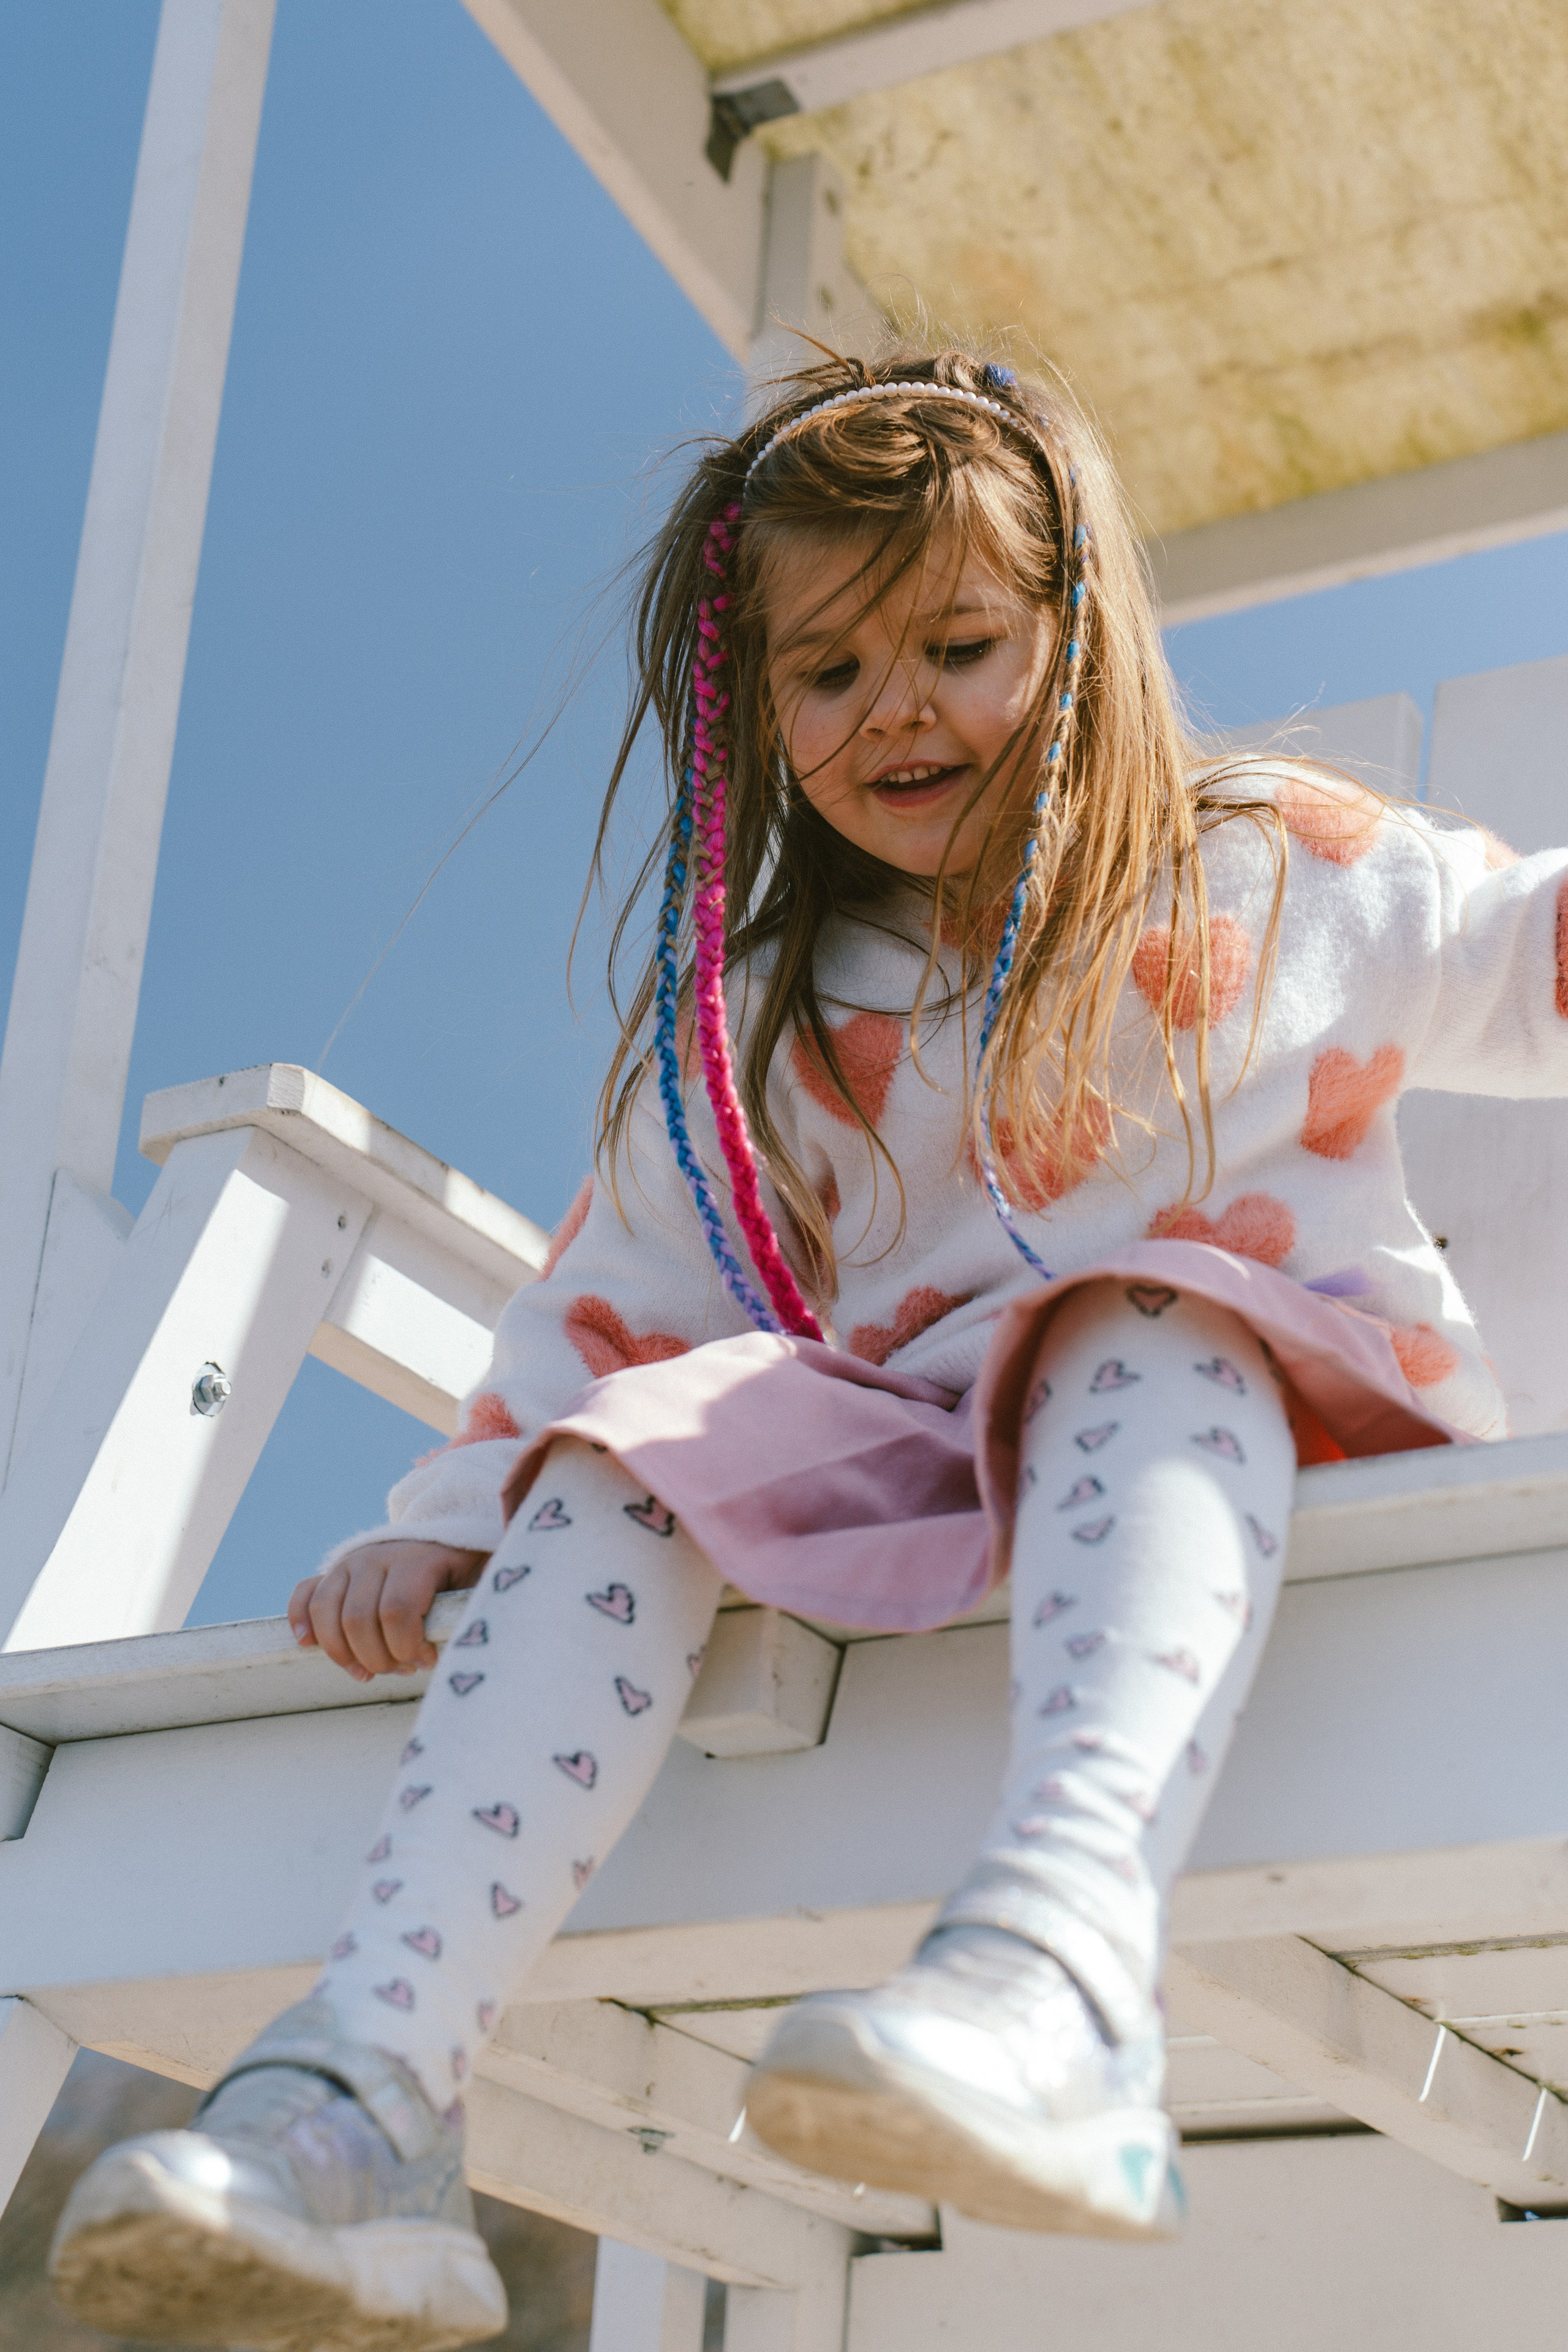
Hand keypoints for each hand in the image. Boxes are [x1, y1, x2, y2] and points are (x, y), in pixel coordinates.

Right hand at [288, 1542, 486, 1681]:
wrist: (445, 1538)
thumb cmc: (464, 1573)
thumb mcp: (478, 1583)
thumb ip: (469, 1608)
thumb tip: (460, 1644)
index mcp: (417, 1559)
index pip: (397, 1611)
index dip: (408, 1647)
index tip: (427, 1661)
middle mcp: (378, 1555)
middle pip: (358, 1619)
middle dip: (377, 1658)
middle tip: (401, 1669)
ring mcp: (351, 1562)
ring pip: (327, 1612)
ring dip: (342, 1653)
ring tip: (367, 1672)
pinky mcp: (334, 1571)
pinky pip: (305, 1593)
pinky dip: (301, 1620)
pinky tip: (308, 1644)